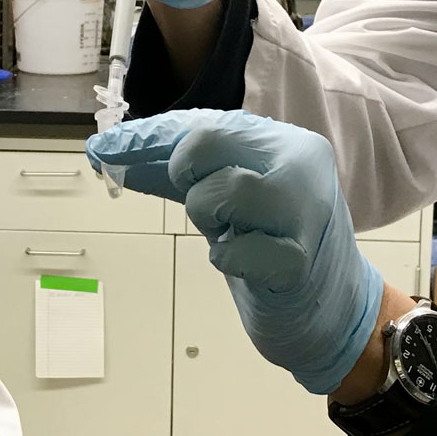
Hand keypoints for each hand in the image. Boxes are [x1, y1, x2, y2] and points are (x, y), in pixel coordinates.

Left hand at [86, 110, 383, 394]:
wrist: (334, 308)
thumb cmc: (271, 239)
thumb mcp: (229, 189)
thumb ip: (172, 165)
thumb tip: (102, 148)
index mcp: (285, 141)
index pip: (202, 127)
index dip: (158, 151)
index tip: (127, 163)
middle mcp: (301, 165)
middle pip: (205, 144)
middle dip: (191, 182)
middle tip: (215, 211)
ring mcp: (304, 213)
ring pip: (219, 193)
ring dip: (209, 219)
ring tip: (234, 233)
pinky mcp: (298, 263)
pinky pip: (233, 252)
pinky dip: (227, 259)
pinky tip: (247, 262)